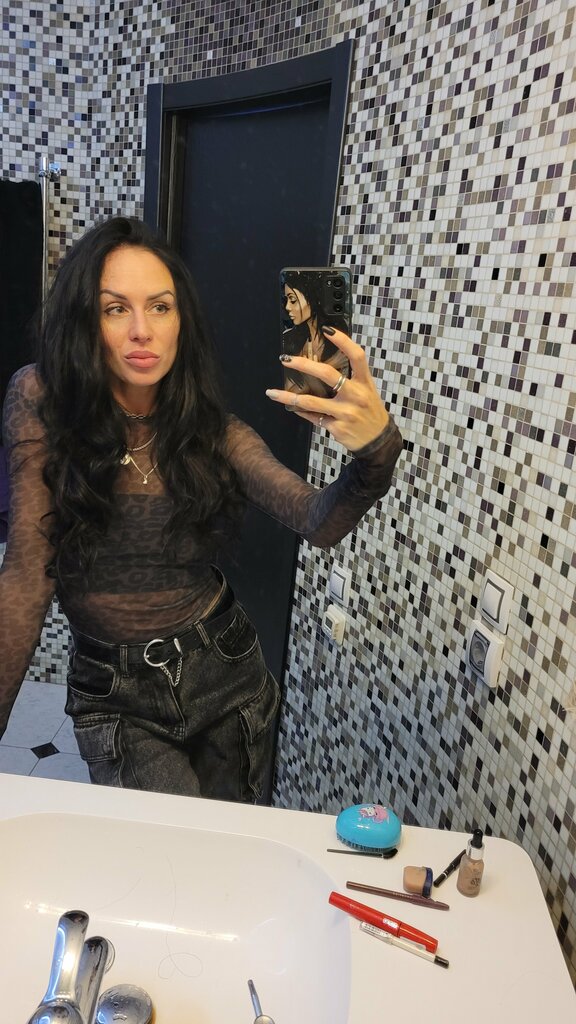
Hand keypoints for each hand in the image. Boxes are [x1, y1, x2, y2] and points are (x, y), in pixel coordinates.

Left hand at [266, 327, 389, 451]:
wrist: (378, 441)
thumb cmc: (370, 412)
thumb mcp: (367, 391)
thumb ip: (351, 379)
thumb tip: (322, 366)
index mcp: (365, 383)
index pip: (356, 356)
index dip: (343, 341)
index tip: (326, 330)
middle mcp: (355, 396)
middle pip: (328, 374)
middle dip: (303, 365)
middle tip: (285, 359)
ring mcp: (345, 413)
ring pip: (311, 402)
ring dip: (288, 397)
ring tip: (272, 393)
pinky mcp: (337, 427)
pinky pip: (313, 417)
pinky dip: (300, 412)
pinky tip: (290, 407)